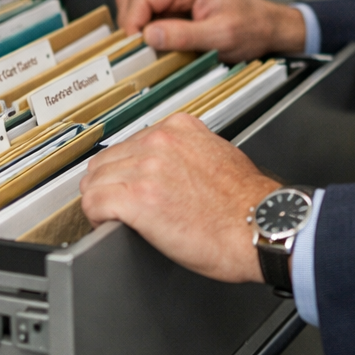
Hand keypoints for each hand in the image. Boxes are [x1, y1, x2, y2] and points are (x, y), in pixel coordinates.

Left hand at [80, 112, 279, 282]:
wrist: (260, 226)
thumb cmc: (247, 203)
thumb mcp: (218, 154)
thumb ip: (187, 150)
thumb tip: (168, 165)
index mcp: (178, 127)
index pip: (127, 143)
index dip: (124, 170)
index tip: (128, 184)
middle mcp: (159, 141)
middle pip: (106, 161)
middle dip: (109, 184)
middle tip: (117, 205)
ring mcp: (147, 168)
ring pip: (95, 181)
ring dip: (101, 201)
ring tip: (114, 217)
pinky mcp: (138, 199)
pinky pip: (94, 203)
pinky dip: (96, 216)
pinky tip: (109, 224)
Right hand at [115, 0, 305, 62]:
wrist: (268, 26)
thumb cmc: (253, 26)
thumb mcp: (220, 36)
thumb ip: (183, 36)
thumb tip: (149, 36)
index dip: (132, 22)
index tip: (136, 47)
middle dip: (132, 24)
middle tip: (141, 50)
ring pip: (138, 5)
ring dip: (140, 28)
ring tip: (154, 48)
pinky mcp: (177, 4)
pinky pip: (151, 14)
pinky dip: (150, 31)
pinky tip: (163, 44)